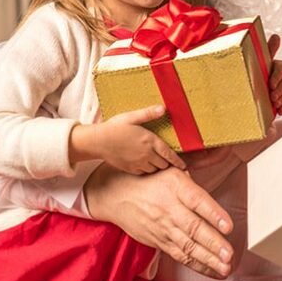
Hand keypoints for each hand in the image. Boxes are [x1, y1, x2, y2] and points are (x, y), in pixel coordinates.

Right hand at [70, 105, 185, 174]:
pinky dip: (146, 169)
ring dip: (157, 166)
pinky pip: (144, 172)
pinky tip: (143, 163)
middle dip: (167, 162)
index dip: (178, 161)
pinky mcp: (130, 169)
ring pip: (154, 170)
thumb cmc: (114, 127)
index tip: (184, 166)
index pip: (169, 154)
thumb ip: (148, 114)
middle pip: (164, 164)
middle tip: (167, 159)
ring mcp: (138, 163)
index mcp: (149, 141)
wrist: (97, 141)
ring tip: (155, 160)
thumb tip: (163, 108)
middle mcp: (146, 154)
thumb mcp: (132, 117)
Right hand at [84, 164, 234, 277]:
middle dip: (213, 243)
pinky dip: (197, 265)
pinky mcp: (159, 242)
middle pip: (193, 228)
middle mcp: (169, 209)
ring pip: (188, 246)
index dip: (213, 214)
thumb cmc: (147, 179)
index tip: (228, 226)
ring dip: (208, 259)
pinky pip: (180, 255)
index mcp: (175, 186)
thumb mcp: (170, 169)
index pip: (197, 201)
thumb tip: (216, 179)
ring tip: (225, 268)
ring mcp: (163, 228)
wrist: (114, 194)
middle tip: (229, 255)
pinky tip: (213, 271)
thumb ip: (193, 181)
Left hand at [266, 34, 281, 114]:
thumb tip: (277, 36)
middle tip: (272, 97)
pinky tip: (280, 110)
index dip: (277, 77)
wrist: (263, 87)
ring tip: (275, 104)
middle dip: (281, 90)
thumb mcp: (263, 62)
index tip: (271, 85)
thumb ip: (270, 50)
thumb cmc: (262, 72)